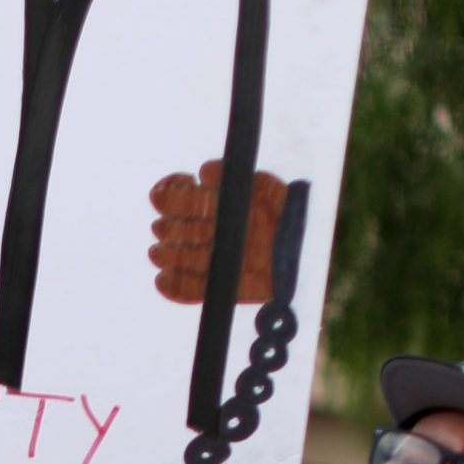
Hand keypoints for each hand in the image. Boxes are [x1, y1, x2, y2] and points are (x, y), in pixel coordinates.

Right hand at [149, 163, 287, 304]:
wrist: (306, 248)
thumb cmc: (285, 213)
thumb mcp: (265, 188)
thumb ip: (233, 178)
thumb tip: (203, 172)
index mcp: (216, 208)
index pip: (182, 200)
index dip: (169, 196)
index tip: (162, 194)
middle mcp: (211, 234)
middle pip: (179, 231)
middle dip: (168, 229)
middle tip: (163, 228)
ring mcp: (215, 261)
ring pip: (182, 259)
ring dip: (167, 256)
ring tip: (157, 253)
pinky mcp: (222, 286)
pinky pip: (192, 291)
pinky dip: (176, 288)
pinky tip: (162, 280)